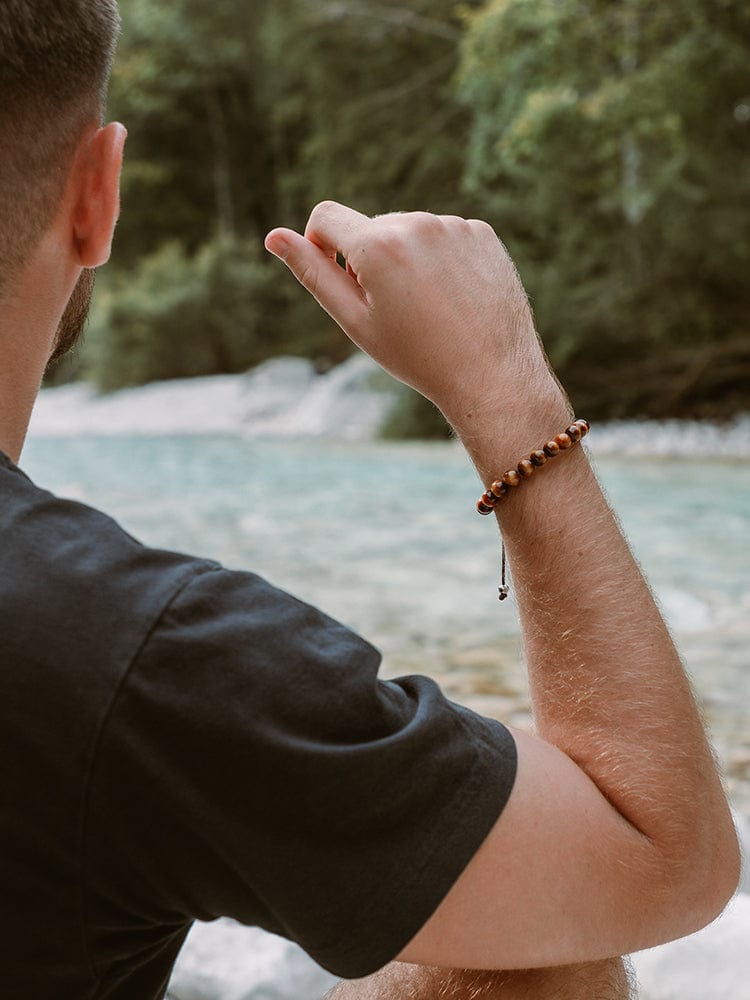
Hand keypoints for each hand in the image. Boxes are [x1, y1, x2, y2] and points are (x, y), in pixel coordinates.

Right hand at [265, 202, 565, 429]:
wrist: (491, 375)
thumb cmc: (417, 356)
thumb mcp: (355, 321)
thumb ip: (313, 274)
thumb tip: (273, 236)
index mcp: (377, 244)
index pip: (325, 217)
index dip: (321, 246)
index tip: (339, 279)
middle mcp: (415, 222)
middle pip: (370, 228)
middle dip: (369, 260)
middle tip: (395, 311)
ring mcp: (453, 226)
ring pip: (409, 232)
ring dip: (407, 260)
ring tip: (428, 308)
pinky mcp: (482, 234)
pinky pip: (444, 236)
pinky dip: (441, 260)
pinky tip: (454, 298)